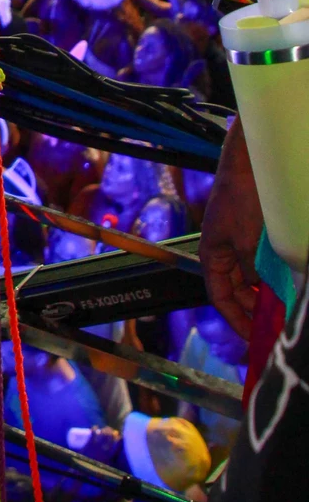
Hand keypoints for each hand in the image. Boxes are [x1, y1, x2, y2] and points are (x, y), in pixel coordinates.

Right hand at [199, 117, 262, 339]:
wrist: (252, 163)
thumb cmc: (240, 196)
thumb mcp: (246, 241)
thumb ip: (254, 272)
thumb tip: (267, 297)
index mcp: (213, 256)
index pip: (220, 298)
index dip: (236, 321)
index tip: (254, 338)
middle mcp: (226, 253)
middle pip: (239, 292)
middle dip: (256, 311)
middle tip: (276, 327)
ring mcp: (242, 244)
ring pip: (254, 280)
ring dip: (268, 295)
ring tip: (284, 308)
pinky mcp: (257, 236)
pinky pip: (265, 265)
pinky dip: (275, 278)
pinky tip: (288, 284)